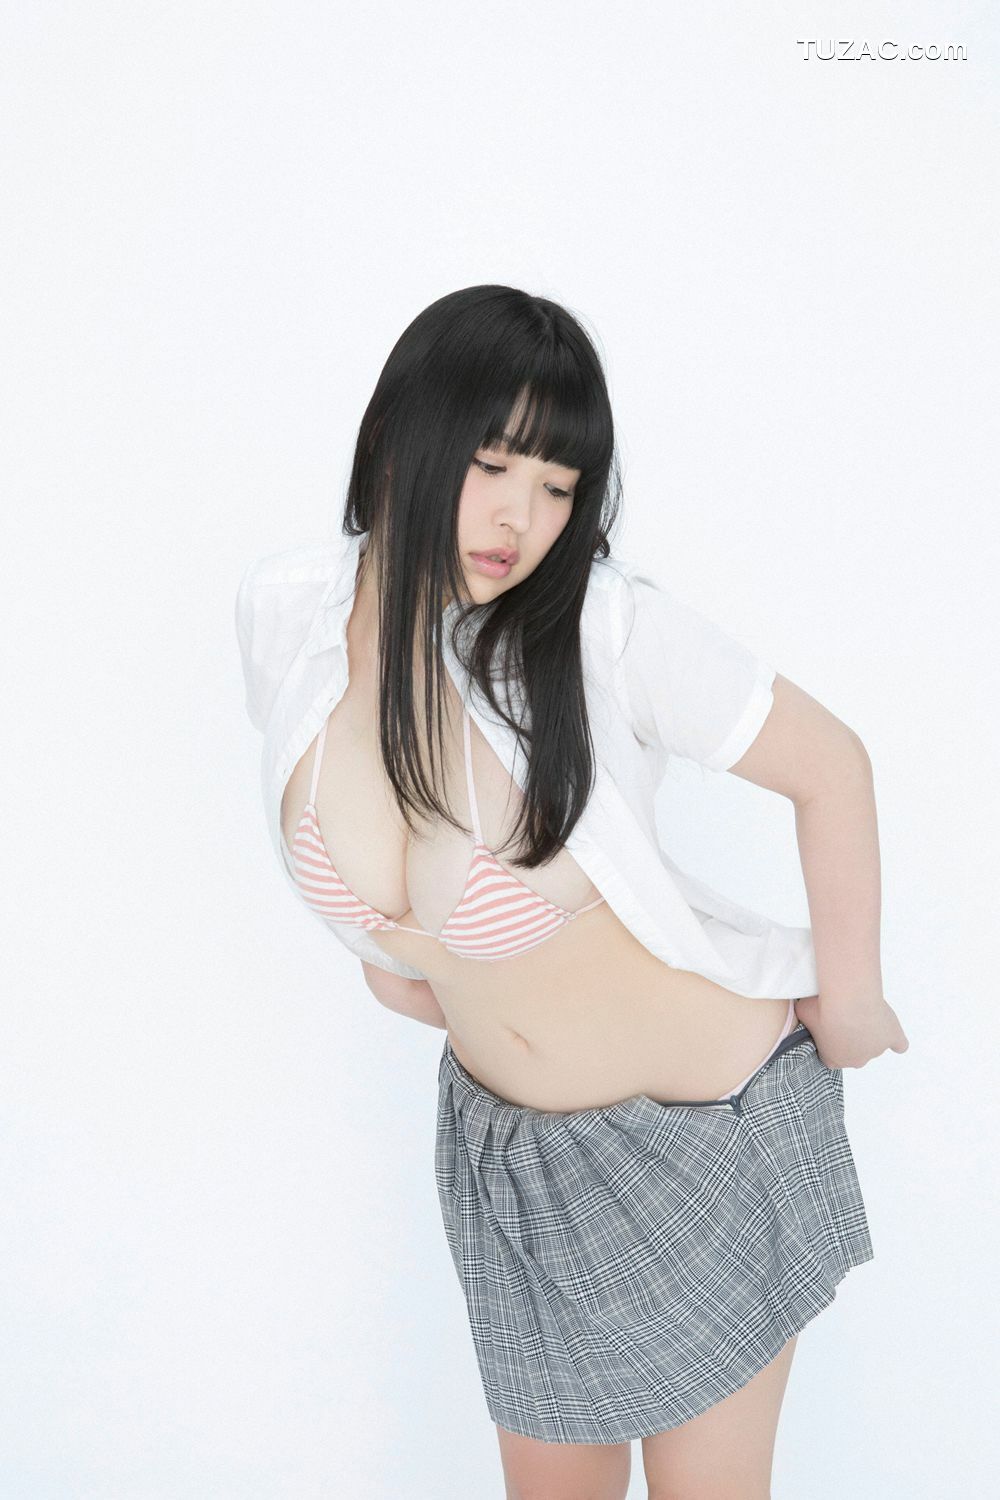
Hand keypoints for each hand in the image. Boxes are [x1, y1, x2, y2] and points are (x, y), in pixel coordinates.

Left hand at [793, 993, 909, 1069]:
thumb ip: (802, 1016)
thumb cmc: (822, 1008)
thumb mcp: (803, 1011)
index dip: (830, 1042)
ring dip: (867, 1031)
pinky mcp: (891, 1039)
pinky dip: (896, 1040)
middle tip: (843, 1017)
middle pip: (853, 1053)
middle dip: (848, 1038)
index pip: (831, 1057)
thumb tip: (800, 1010)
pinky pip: (899, 1045)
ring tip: (860, 1010)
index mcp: (832, 1059)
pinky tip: (892, 1034)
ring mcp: (875, 1050)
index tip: (828, 1027)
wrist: (848, 1002)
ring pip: (872, 1045)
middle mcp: (855, 1060)